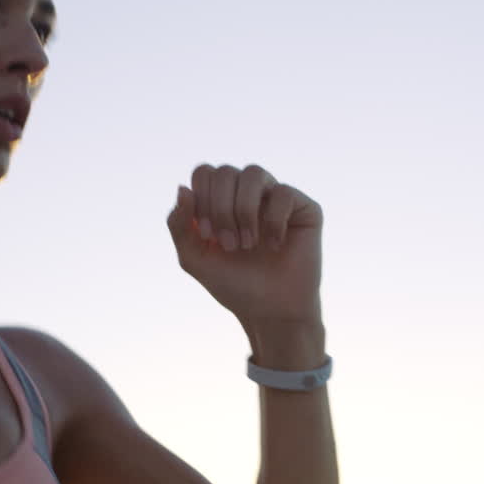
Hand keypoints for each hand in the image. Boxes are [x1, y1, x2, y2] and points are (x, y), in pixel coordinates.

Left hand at [166, 164, 323, 327]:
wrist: (272, 311)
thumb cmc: (234, 284)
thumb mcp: (195, 259)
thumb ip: (179, 225)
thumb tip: (182, 188)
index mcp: (221, 200)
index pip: (204, 173)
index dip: (201, 199)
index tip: (207, 236)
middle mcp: (248, 194)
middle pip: (225, 172)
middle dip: (221, 209)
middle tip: (229, 245)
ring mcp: (276, 198)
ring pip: (253, 172)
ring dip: (244, 210)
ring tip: (248, 243)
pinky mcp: (304, 207)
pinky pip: (283, 192)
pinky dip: (274, 220)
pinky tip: (275, 245)